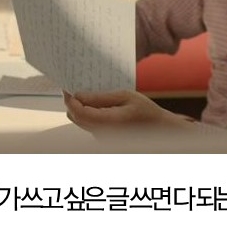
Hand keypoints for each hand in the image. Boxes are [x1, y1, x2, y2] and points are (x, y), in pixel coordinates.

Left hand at [63, 89, 195, 134]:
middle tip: (71, 88)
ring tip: (82, 94)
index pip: (79, 113)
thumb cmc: (145, 111)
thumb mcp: (125, 97)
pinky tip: (92, 104)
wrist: (159, 130)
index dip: (70, 100)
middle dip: (71, 103)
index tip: (67, 87)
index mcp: (109, 123)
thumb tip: (78, 96)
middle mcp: (103, 135)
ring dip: (77, 109)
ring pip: (80, 123)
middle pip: (76, 118)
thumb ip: (100, 98)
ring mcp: (102, 139)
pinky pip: (88, 126)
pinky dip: (86, 115)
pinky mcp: (103, 139)